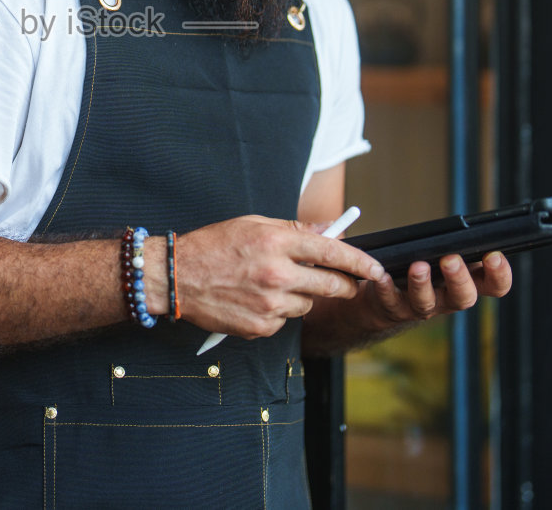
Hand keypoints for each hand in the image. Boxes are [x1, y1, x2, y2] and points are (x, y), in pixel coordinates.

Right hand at [176, 216, 387, 339]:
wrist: (176, 277)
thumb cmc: (213, 246)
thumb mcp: (253, 224)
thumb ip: (293, 229)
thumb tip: (328, 231)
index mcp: (276, 243)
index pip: (331, 251)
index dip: (359, 261)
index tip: (375, 268)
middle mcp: (276, 274)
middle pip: (331, 285)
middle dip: (345, 285)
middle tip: (346, 283)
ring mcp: (269, 304)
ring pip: (307, 304)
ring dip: (302, 297)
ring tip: (274, 285)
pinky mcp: (260, 327)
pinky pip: (284, 320)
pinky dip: (278, 312)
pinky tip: (256, 300)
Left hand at [357, 251, 513, 330]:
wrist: (386, 300)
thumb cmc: (425, 269)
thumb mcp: (447, 257)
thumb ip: (459, 245)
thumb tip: (467, 227)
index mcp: (468, 283)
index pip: (495, 286)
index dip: (499, 274)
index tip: (494, 255)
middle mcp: (448, 299)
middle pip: (463, 297)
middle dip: (459, 278)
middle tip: (451, 259)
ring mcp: (422, 306)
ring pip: (426, 301)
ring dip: (422, 284)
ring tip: (418, 266)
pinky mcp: (394, 308)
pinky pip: (391, 301)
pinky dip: (387, 288)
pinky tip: (384, 276)